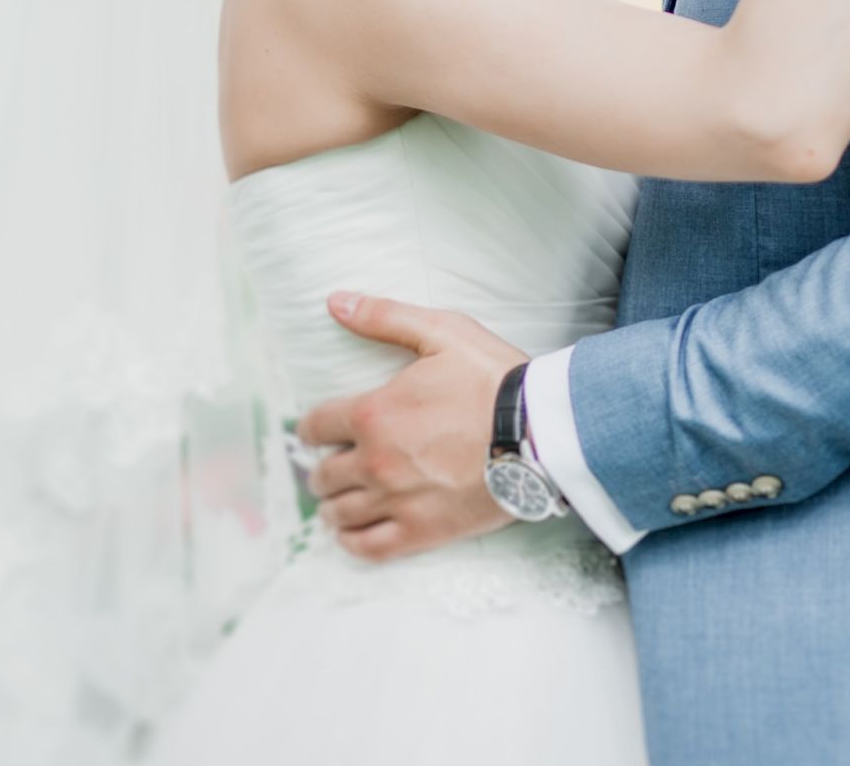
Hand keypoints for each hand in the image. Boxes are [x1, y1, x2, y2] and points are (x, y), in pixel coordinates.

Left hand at [295, 292, 528, 561]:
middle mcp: (375, 461)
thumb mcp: (441, 331)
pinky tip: (353, 534)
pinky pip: (368, 547)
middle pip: (323, 475)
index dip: (311, 428)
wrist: (539, 430)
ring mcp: (397, 500)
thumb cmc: (492, 378)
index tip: (317, 431)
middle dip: (323, 468)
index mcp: (374, 413)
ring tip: (340, 501)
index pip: (315, 427)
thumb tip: (336, 301)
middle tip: (333, 465)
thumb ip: (384, 317)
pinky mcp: (422, 532)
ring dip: (333, 506)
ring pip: (340, 514)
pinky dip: (352, 542)